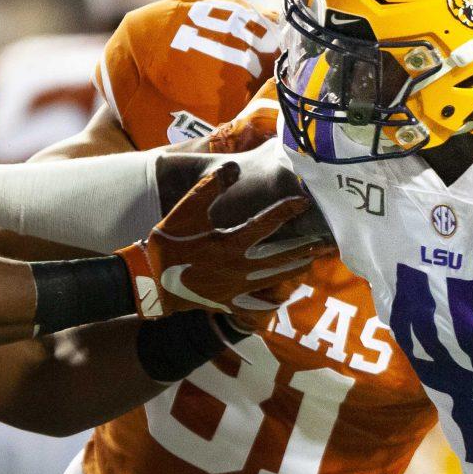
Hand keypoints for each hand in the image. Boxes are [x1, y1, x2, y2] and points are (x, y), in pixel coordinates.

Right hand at [116, 163, 333, 318]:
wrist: (148, 281)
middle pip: (279, 259)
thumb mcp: (183, 212)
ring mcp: (234, 289)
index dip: (286, 211)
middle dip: (302, 249)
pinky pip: (254, 305)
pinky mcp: (226, 303)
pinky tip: (282, 300)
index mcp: (229, 244)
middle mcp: (238, 269)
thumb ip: (209, 189)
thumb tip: (233, 168)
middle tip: (324, 243)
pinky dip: (270, 303)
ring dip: (292, 271)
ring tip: (310, 262)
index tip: (303, 202)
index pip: (266, 225)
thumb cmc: (166, 245)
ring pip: (272, 281)